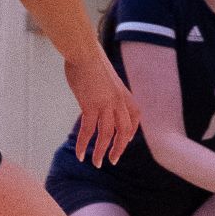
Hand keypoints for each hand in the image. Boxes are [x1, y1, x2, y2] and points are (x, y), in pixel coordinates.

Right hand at [65, 45, 138, 167]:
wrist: (84, 52)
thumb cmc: (91, 62)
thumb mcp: (105, 78)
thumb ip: (107, 90)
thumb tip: (101, 96)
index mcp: (123, 93)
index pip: (134, 117)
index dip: (131, 132)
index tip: (126, 142)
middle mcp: (118, 101)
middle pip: (123, 131)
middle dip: (119, 147)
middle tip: (112, 160)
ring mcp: (106, 104)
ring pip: (106, 135)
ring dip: (101, 151)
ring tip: (96, 163)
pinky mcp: (90, 105)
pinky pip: (88, 131)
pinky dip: (83, 144)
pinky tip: (79, 154)